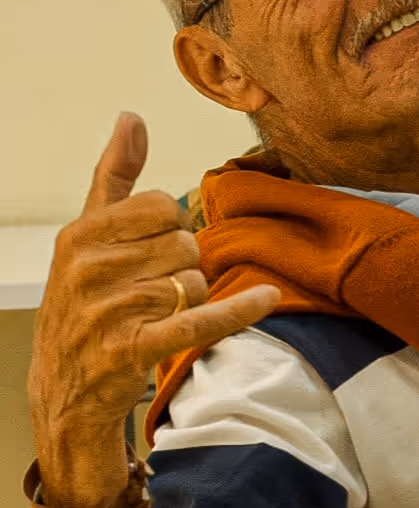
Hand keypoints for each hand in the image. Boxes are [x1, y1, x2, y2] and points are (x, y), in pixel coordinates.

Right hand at [28, 114, 279, 507]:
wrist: (64, 390)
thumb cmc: (83, 302)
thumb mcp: (87, 237)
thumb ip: (114, 176)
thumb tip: (131, 117)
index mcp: (79, 236)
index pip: (162, 206)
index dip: (169, 228)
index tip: (150, 251)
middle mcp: (88, 271)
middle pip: (183, 244)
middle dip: (182, 267)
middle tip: (154, 292)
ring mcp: (110, 312)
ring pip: (195, 282)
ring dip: (192, 300)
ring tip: (158, 316)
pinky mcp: (134, 351)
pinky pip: (200, 320)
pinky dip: (238, 310)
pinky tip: (265, 297)